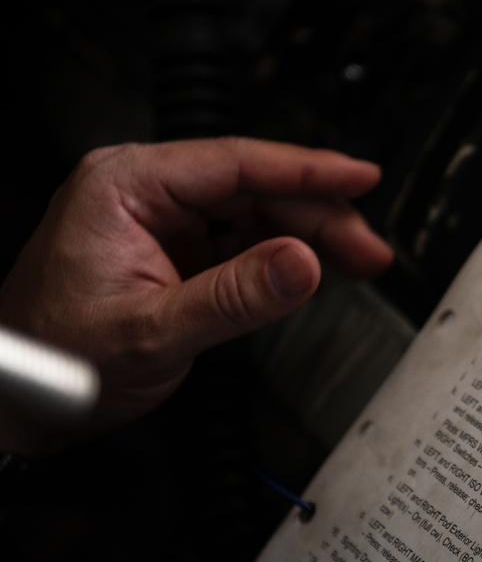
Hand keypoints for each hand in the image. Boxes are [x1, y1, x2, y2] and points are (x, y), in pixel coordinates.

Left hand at [0, 137, 391, 452]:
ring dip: (311, 237)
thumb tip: (303, 263)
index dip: (308, 169)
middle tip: (368, 248)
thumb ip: (233, 298)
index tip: (359, 177)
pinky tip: (318, 269)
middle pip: (256, 188)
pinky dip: (286, 257)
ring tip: (358, 261)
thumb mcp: (153, 332)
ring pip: (257, 213)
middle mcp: (147, 193)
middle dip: (320, 216)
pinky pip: (244, 241)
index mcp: (126, 187)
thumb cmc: (58, 358)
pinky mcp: (179, 249)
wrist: (24, 398)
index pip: (235, 163)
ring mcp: (165, 221)